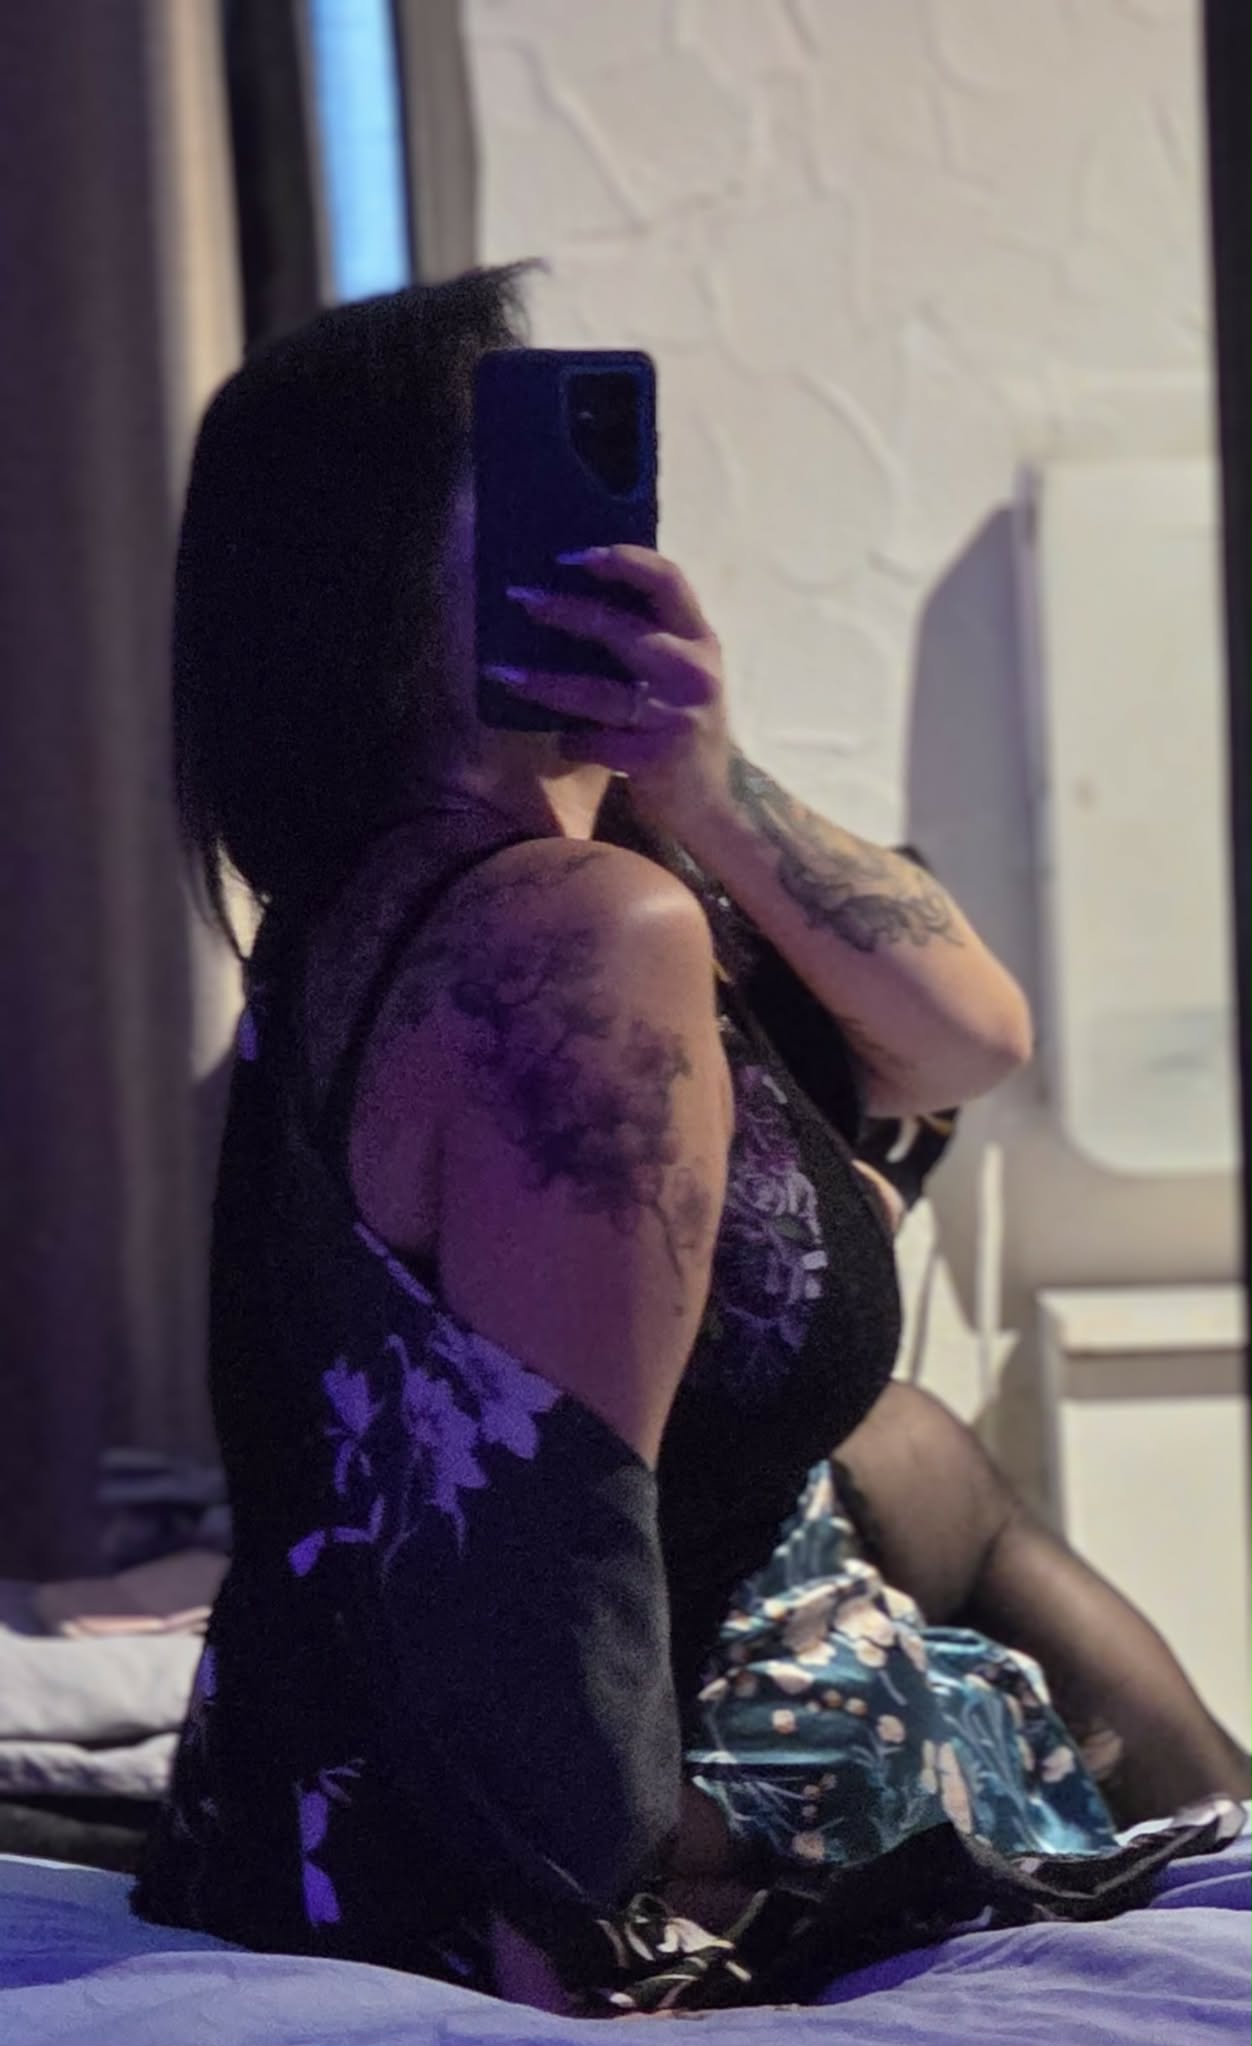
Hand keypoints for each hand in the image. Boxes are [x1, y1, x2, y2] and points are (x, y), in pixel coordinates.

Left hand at [487, 547, 733, 834]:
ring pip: (596, 691)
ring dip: (543, 683)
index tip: (571, 557)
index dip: (622, 560)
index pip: (668, 580)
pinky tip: (562, 744)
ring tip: (501, 674)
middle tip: (520, 598)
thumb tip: (580, 601)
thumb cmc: (684, 730)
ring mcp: (676, 715)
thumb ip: (653, 639)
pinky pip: (597, 742)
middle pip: (620, 628)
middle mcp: (693, 671)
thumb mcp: (684, 676)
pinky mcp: (657, 757)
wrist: (711, 807)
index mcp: (701, 640)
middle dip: (563, 610)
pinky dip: (574, 742)